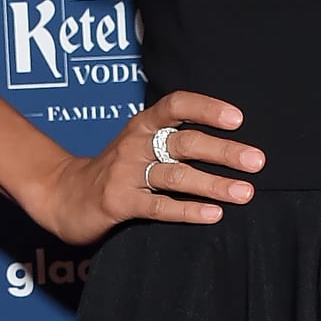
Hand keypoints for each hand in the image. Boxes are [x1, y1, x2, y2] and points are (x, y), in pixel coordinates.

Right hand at [25, 90, 265, 245]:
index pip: (177, 105)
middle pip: (185, 143)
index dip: (207, 108)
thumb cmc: (116, 168)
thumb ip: (174, 139)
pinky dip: (188, 210)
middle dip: (224, 152)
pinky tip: (213, 215)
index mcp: (143, 124)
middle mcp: (135, 143)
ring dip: (214, 184)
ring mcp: (125, 173)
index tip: (237, 119)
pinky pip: (158, 206)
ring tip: (245, 192)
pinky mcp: (118, 202)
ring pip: (177, 176)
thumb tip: (231, 141)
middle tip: (257, 161)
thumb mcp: (140, 143)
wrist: (63, 195)